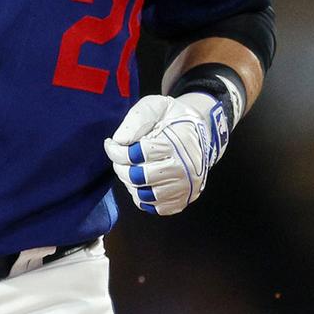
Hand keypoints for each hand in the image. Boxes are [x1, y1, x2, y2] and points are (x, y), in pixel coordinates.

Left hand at [103, 93, 229, 215]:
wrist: (202, 133)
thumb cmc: (173, 118)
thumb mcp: (156, 106)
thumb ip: (136, 119)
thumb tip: (119, 141)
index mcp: (176, 145)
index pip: (134, 156)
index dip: (116, 152)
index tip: (111, 144)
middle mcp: (183, 170)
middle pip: (137, 178)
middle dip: (121, 168)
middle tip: (120, 158)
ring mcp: (184, 188)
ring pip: (143, 195)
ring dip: (130, 183)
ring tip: (132, 169)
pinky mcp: (182, 200)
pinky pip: (154, 207)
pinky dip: (143, 196)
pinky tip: (143, 182)